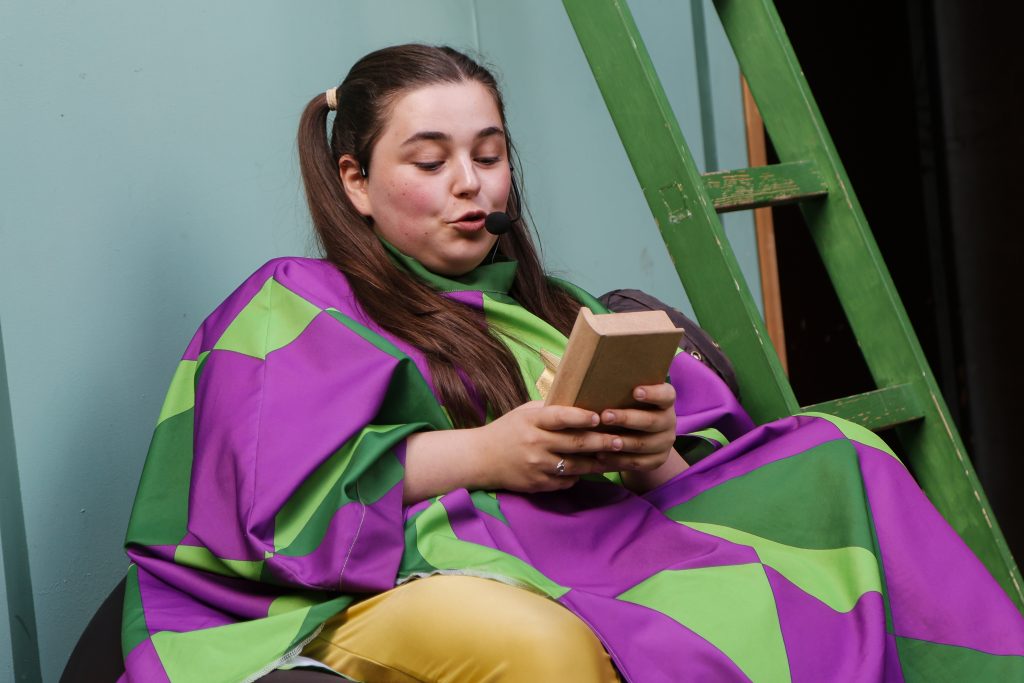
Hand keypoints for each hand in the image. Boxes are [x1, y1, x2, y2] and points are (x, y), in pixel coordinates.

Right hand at [472, 400, 623, 492]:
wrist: (481, 458)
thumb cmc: (508, 430)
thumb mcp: (525, 413)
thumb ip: (551, 409)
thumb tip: (583, 402)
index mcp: (532, 421)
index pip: (560, 417)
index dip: (581, 417)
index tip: (600, 416)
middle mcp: (535, 443)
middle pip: (575, 444)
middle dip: (601, 442)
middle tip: (620, 439)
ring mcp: (537, 466)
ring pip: (575, 466)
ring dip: (597, 462)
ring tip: (615, 456)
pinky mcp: (538, 484)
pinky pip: (566, 481)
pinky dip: (579, 475)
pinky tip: (590, 470)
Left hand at [593, 383, 678, 476]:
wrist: (642, 436)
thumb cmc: (628, 406)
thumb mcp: (629, 396)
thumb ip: (621, 388)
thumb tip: (593, 374)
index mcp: (666, 401)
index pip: (666, 395)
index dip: (652, 394)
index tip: (635, 391)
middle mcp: (669, 421)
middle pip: (651, 421)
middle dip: (627, 418)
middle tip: (605, 416)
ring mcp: (665, 442)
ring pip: (644, 444)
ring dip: (623, 442)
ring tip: (604, 440)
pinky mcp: (657, 460)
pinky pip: (638, 462)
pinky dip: (619, 460)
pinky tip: (602, 456)